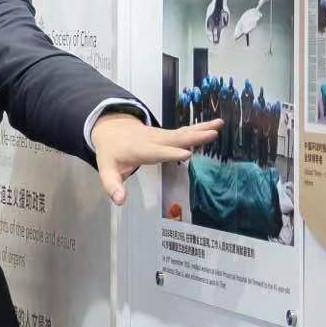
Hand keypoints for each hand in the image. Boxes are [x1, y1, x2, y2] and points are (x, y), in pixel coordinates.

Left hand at [91, 112, 222, 205]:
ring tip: (218, 126)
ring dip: (201, 129)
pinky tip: (215, 126)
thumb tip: (120, 201)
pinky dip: (199, 128)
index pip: (156, 152)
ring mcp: (161, 135)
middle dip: (192, 138)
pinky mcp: (167, 134)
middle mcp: (153, 140)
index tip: (186, 154)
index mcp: (140, 150)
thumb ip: (112, 185)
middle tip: (211, 135)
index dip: (170, 153)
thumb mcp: (106, 170)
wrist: (111, 129)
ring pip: (182, 132)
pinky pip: (184, 131)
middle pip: (174, 139)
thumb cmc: (111, 152)